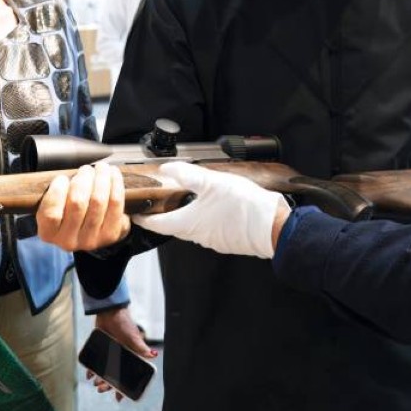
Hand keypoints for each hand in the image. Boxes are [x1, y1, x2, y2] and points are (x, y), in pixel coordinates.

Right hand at [36, 162, 129, 251]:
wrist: (91, 232)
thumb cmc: (68, 212)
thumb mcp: (52, 206)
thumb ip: (54, 194)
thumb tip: (66, 178)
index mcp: (48, 233)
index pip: (51, 213)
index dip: (58, 191)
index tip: (62, 178)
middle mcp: (68, 241)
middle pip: (78, 203)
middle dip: (83, 179)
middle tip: (86, 169)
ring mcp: (91, 240)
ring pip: (98, 201)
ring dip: (101, 177)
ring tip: (100, 168)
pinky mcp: (110, 234)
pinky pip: (115, 203)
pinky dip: (115, 183)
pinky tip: (113, 173)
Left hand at [85, 307, 157, 401]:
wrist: (109, 312)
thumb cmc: (124, 324)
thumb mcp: (133, 337)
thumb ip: (141, 347)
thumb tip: (153, 355)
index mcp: (129, 356)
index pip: (127, 376)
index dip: (124, 388)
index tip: (119, 398)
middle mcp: (119, 357)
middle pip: (114, 376)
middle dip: (108, 385)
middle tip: (101, 389)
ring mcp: (109, 353)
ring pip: (104, 371)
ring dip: (99, 379)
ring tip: (95, 383)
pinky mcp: (100, 349)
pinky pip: (95, 363)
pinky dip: (92, 370)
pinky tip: (89, 374)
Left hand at [133, 161, 289, 258]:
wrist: (272, 227)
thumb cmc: (243, 207)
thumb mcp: (212, 182)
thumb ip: (187, 175)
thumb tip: (167, 169)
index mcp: (188, 223)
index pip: (156, 225)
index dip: (144, 218)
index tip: (137, 214)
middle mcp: (197, 236)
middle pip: (174, 227)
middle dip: (165, 216)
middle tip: (161, 202)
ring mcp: (213, 240)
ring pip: (192, 228)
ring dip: (187, 216)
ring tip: (188, 200)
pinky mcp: (228, 241)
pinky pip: (210, 230)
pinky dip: (205, 219)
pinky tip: (214, 208)